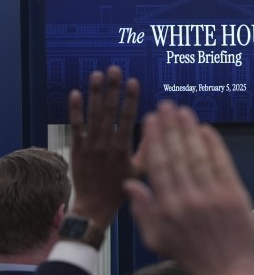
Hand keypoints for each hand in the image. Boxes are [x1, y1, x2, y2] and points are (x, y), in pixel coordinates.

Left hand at [67, 66, 139, 228]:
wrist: (95, 205)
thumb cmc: (121, 188)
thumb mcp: (140, 171)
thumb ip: (148, 150)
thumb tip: (157, 129)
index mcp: (123, 150)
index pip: (127, 119)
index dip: (130, 99)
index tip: (134, 82)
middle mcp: (106, 145)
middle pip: (109, 112)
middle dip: (113, 89)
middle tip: (115, 69)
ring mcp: (90, 146)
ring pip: (92, 115)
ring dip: (95, 93)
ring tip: (97, 74)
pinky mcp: (77, 148)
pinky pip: (75, 126)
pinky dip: (75, 110)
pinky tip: (75, 93)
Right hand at [125, 102, 253, 274]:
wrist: (226, 272)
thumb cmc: (189, 257)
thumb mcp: (156, 239)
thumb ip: (142, 210)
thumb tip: (129, 183)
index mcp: (167, 207)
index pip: (158, 165)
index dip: (154, 139)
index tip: (150, 120)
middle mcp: (188, 198)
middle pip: (177, 154)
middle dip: (170, 127)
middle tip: (166, 105)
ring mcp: (213, 197)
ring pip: (199, 155)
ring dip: (190, 130)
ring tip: (184, 111)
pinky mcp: (234, 196)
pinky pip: (223, 164)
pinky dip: (214, 146)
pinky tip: (207, 130)